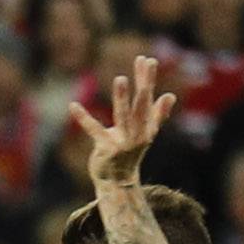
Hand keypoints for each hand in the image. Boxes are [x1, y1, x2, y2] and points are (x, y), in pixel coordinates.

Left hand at [67, 54, 174, 183]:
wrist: (117, 182)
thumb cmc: (130, 154)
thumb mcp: (146, 135)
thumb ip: (157, 115)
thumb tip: (170, 95)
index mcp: (147, 127)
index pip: (149, 99)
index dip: (148, 80)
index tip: (148, 60)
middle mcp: (138, 134)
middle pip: (142, 104)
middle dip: (144, 82)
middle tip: (144, 61)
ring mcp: (122, 142)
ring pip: (123, 116)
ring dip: (122, 98)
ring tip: (120, 78)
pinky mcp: (106, 149)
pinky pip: (94, 130)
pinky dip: (83, 118)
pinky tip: (73, 105)